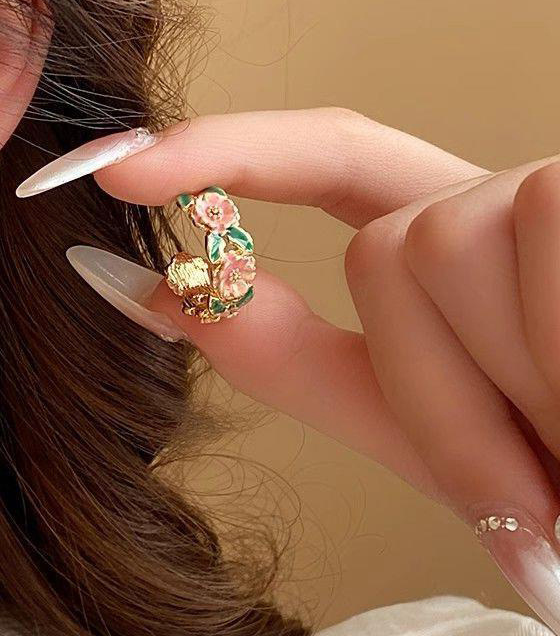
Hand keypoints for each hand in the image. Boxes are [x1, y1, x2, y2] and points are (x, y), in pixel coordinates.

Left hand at [18, 108, 559, 634]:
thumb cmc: (556, 486)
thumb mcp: (423, 428)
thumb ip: (296, 356)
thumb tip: (160, 295)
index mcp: (466, 248)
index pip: (333, 157)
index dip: (228, 149)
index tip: (119, 168)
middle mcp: (518, 200)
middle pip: (390, 244)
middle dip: (435, 390)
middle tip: (532, 479)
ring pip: (439, 251)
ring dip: (499, 402)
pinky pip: (526, 256)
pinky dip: (548, 377)